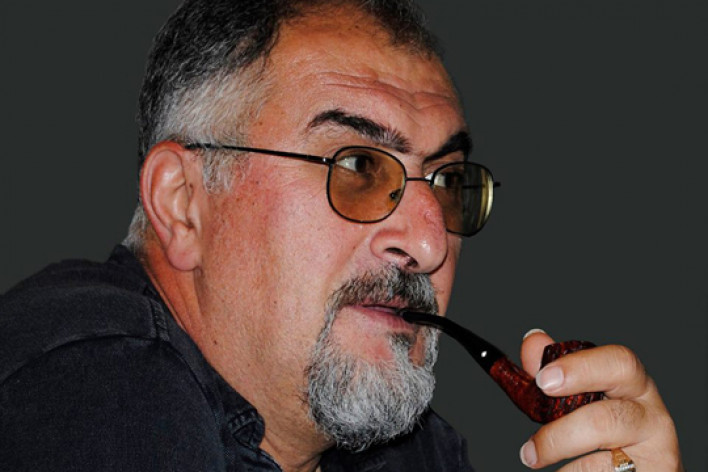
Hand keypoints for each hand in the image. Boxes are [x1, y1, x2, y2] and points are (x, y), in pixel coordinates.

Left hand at [517, 330, 682, 470]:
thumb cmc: (606, 433)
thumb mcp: (582, 397)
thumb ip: (558, 371)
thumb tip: (534, 340)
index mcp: (634, 386)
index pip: (619, 363)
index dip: (580, 368)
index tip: (543, 381)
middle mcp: (653, 417)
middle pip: (607, 420)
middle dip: (562, 434)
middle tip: (530, 449)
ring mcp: (658, 453)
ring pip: (603, 461)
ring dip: (561, 465)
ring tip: (534, 462)